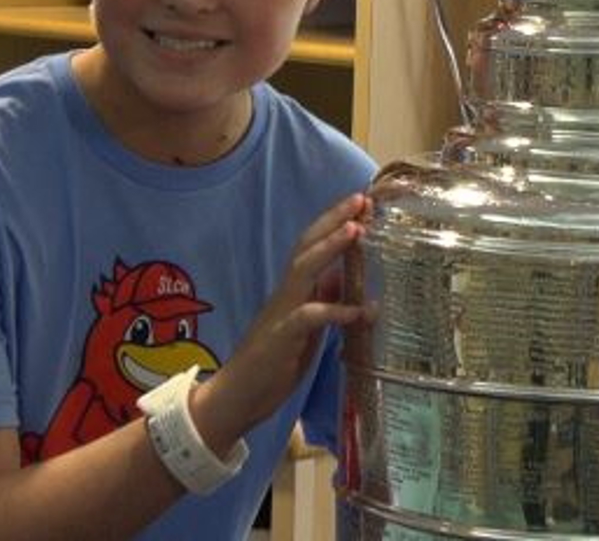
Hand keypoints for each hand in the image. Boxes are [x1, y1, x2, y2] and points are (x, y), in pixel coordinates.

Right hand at [198, 193, 371, 439]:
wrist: (235, 398)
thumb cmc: (272, 364)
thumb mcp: (307, 329)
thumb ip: (323, 302)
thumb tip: (346, 282)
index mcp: (294, 291)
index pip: (314, 246)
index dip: (336, 223)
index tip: (363, 203)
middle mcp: (286, 294)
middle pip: (308, 245)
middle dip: (334, 219)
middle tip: (362, 198)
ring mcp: (281, 313)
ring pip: (304, 269)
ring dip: (330, 247)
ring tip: (357, 229)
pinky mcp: (281, 338)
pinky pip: (308, 317)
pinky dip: (334, 310)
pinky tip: (359, 310)